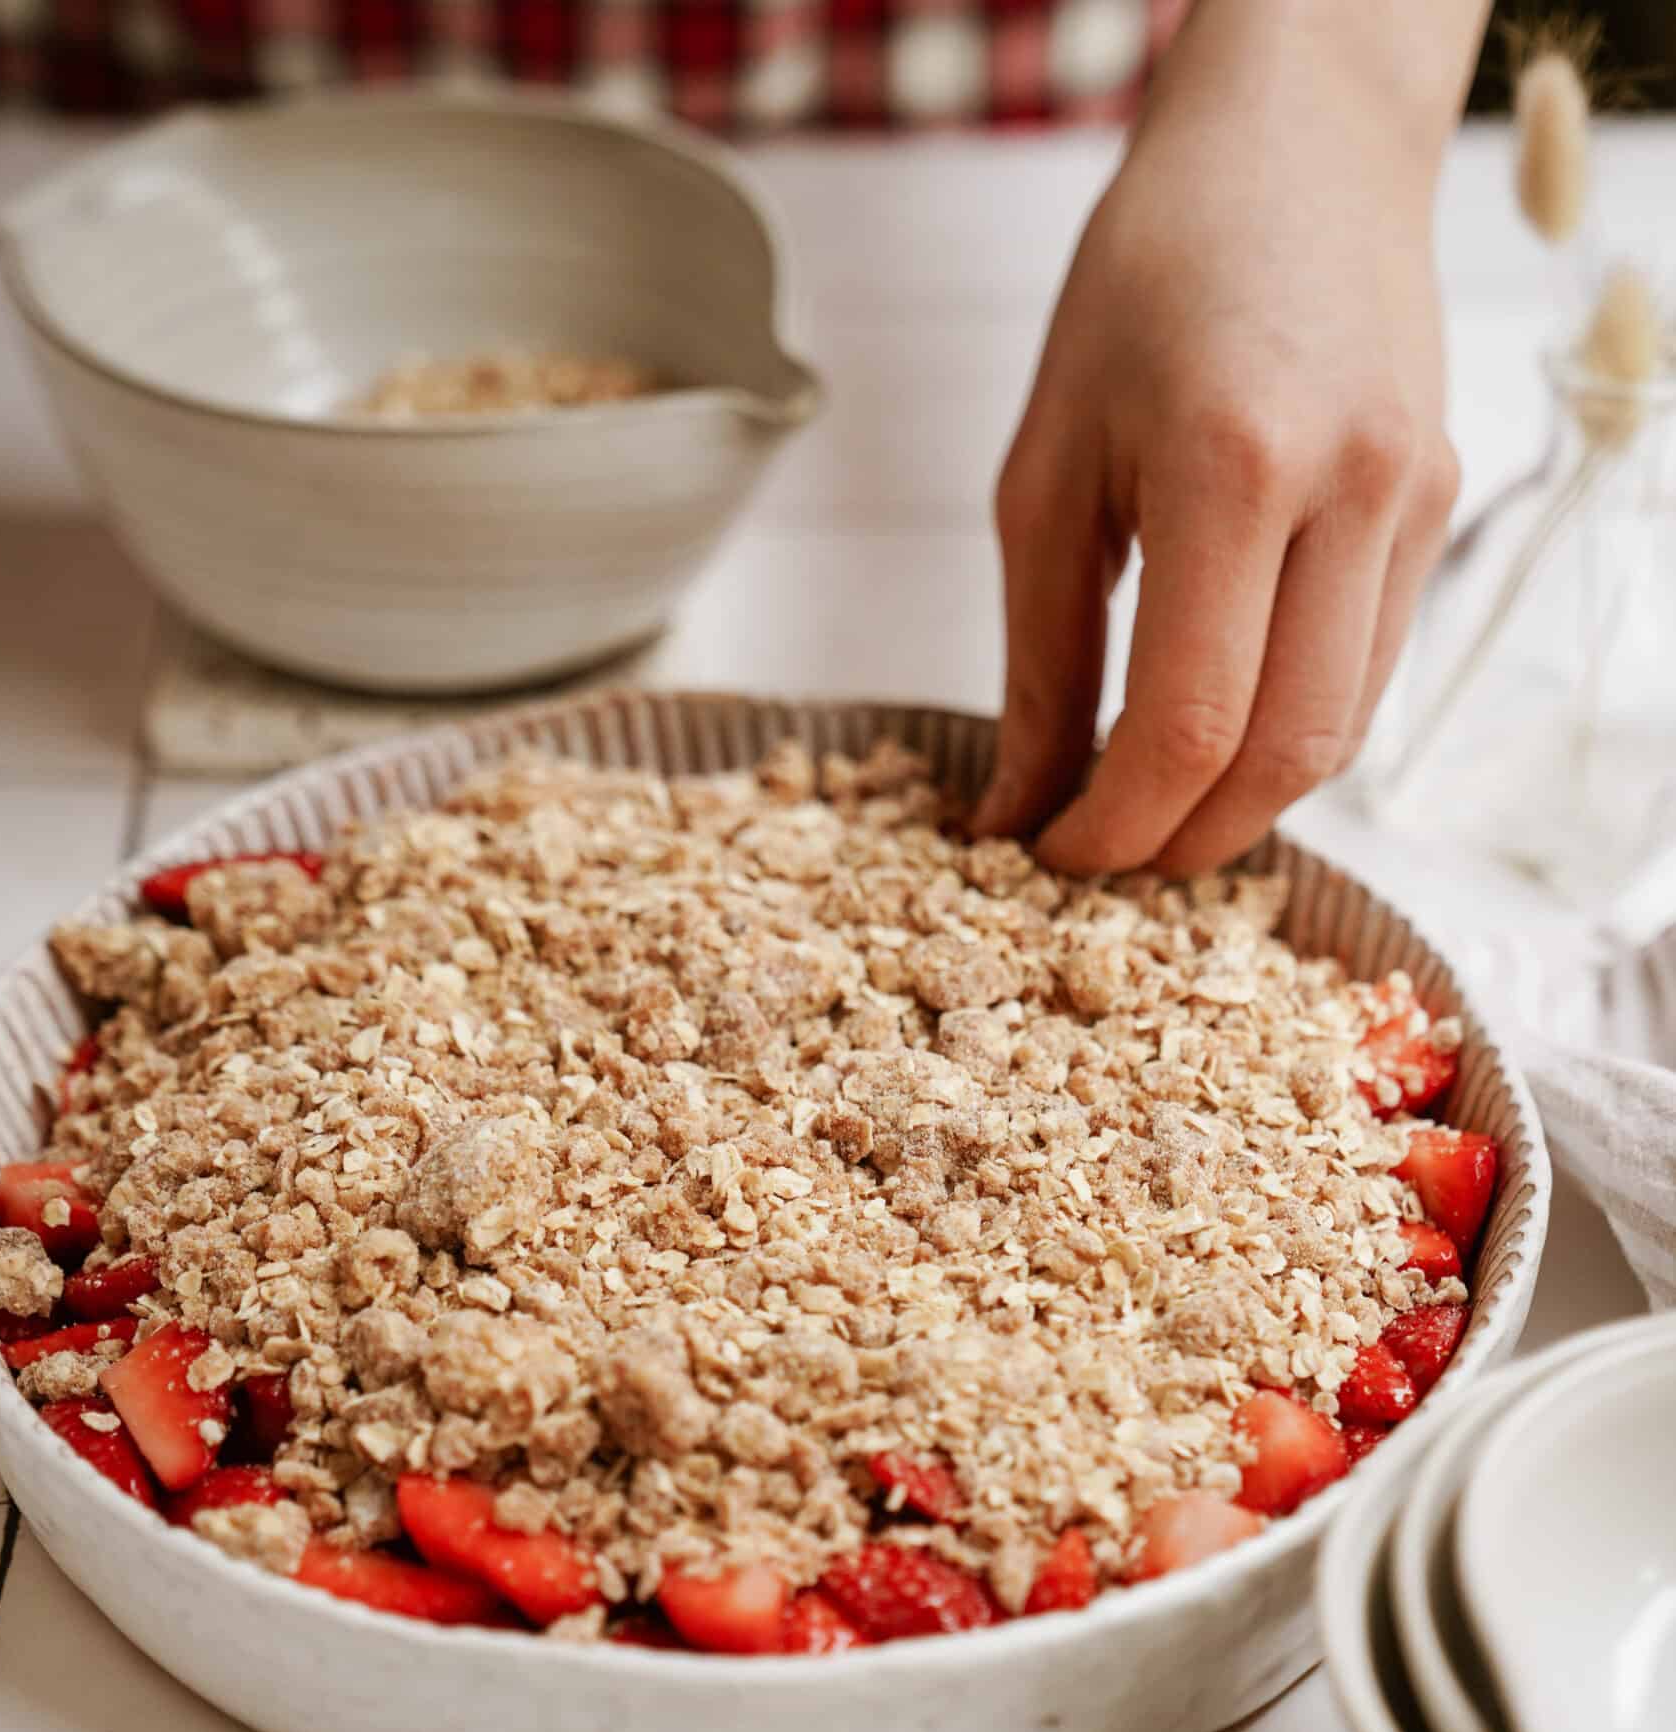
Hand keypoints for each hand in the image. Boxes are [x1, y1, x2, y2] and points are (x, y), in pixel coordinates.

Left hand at [978, 0, 1480, 878]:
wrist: (1297, 147)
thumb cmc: (1145, 285)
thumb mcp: (1047, 468)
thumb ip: (1037, 659)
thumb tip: (1014, 814)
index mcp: (1232, 466)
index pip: (1187, 725)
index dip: (1115, 825)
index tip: (1049, 855)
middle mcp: (1350, 488)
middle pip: (1282, 756)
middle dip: (1183, 841)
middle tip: (1103, 860)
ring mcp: (1415, 499)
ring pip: (1341, 735)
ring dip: (1242, 805)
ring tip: (1154, 813)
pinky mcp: (1441, 508)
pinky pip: (1368, 673)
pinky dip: (1289, 735)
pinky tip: (1220, 737)